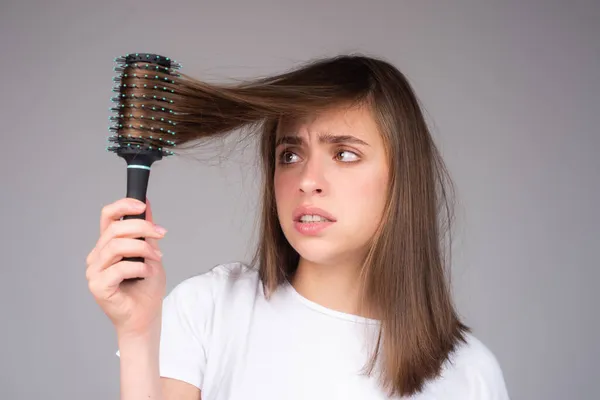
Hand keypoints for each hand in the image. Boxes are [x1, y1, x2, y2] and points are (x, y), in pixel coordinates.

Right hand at [86, 197, 166, 338]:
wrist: (146, 316)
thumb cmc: (146, 288)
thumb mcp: (151, 253)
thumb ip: (146, 232)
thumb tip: (146, 205)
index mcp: (107, 246)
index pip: (106, 217)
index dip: (122, 206)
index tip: (141, 205)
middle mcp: (97, 257)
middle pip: (114, 230)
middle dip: (142, 228)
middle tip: (161, 234)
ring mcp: (94, 272)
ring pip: (116, 246)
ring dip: (142, 248)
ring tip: (156, 258)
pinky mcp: (98, 286)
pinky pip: (118, 268)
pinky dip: (138, 267)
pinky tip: (147, 272)